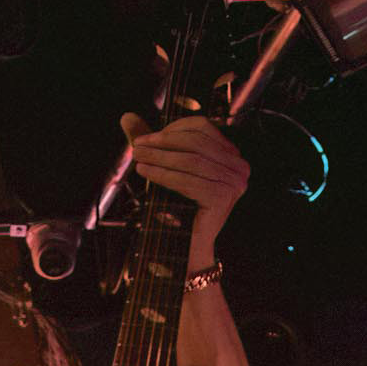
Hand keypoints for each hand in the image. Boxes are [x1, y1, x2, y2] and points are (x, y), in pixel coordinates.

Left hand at [121, 110, 249, 254]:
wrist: (187, 249)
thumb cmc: (178, 208)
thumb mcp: (168, 168)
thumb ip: (152, 142)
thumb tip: (126, 116)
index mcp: (232, 155)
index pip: (203, 127)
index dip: (173, 128)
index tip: (145, 137)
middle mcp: (239, 167)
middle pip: (197, 142)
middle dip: (163, 143)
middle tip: (137, 146)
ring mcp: (234, 183)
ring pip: (191, 161)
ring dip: (160, 157)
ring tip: (138, 158)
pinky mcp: (223, 198)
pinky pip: (188, 181)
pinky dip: (163, 175)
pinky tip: (146, 173)